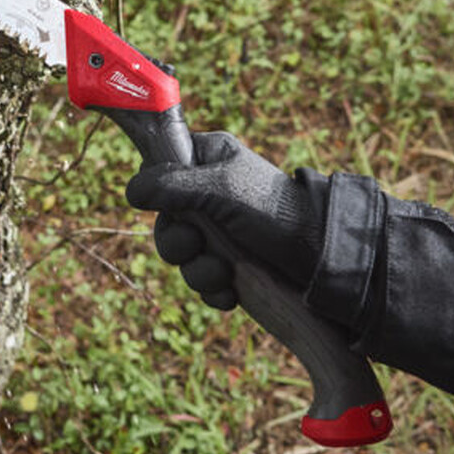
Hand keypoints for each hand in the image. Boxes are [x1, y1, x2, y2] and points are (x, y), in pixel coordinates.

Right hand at [126, 132, 324, 310]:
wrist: (323, 256)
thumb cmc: (275, 210)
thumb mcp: (221, 189)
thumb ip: (173, 185)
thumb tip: (131, 191)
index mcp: (208, 159)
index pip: (160, 170)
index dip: (158, 194)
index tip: (173, 208)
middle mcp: (209, 193)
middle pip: (165, 221)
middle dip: (177, 242)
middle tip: (198, 244)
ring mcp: (219, 231)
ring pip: (181, 256)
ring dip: (197, 271)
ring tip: (224, 273)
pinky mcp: (230, 264)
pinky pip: (201, 280)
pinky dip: (212, 290)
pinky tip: (230, 293)